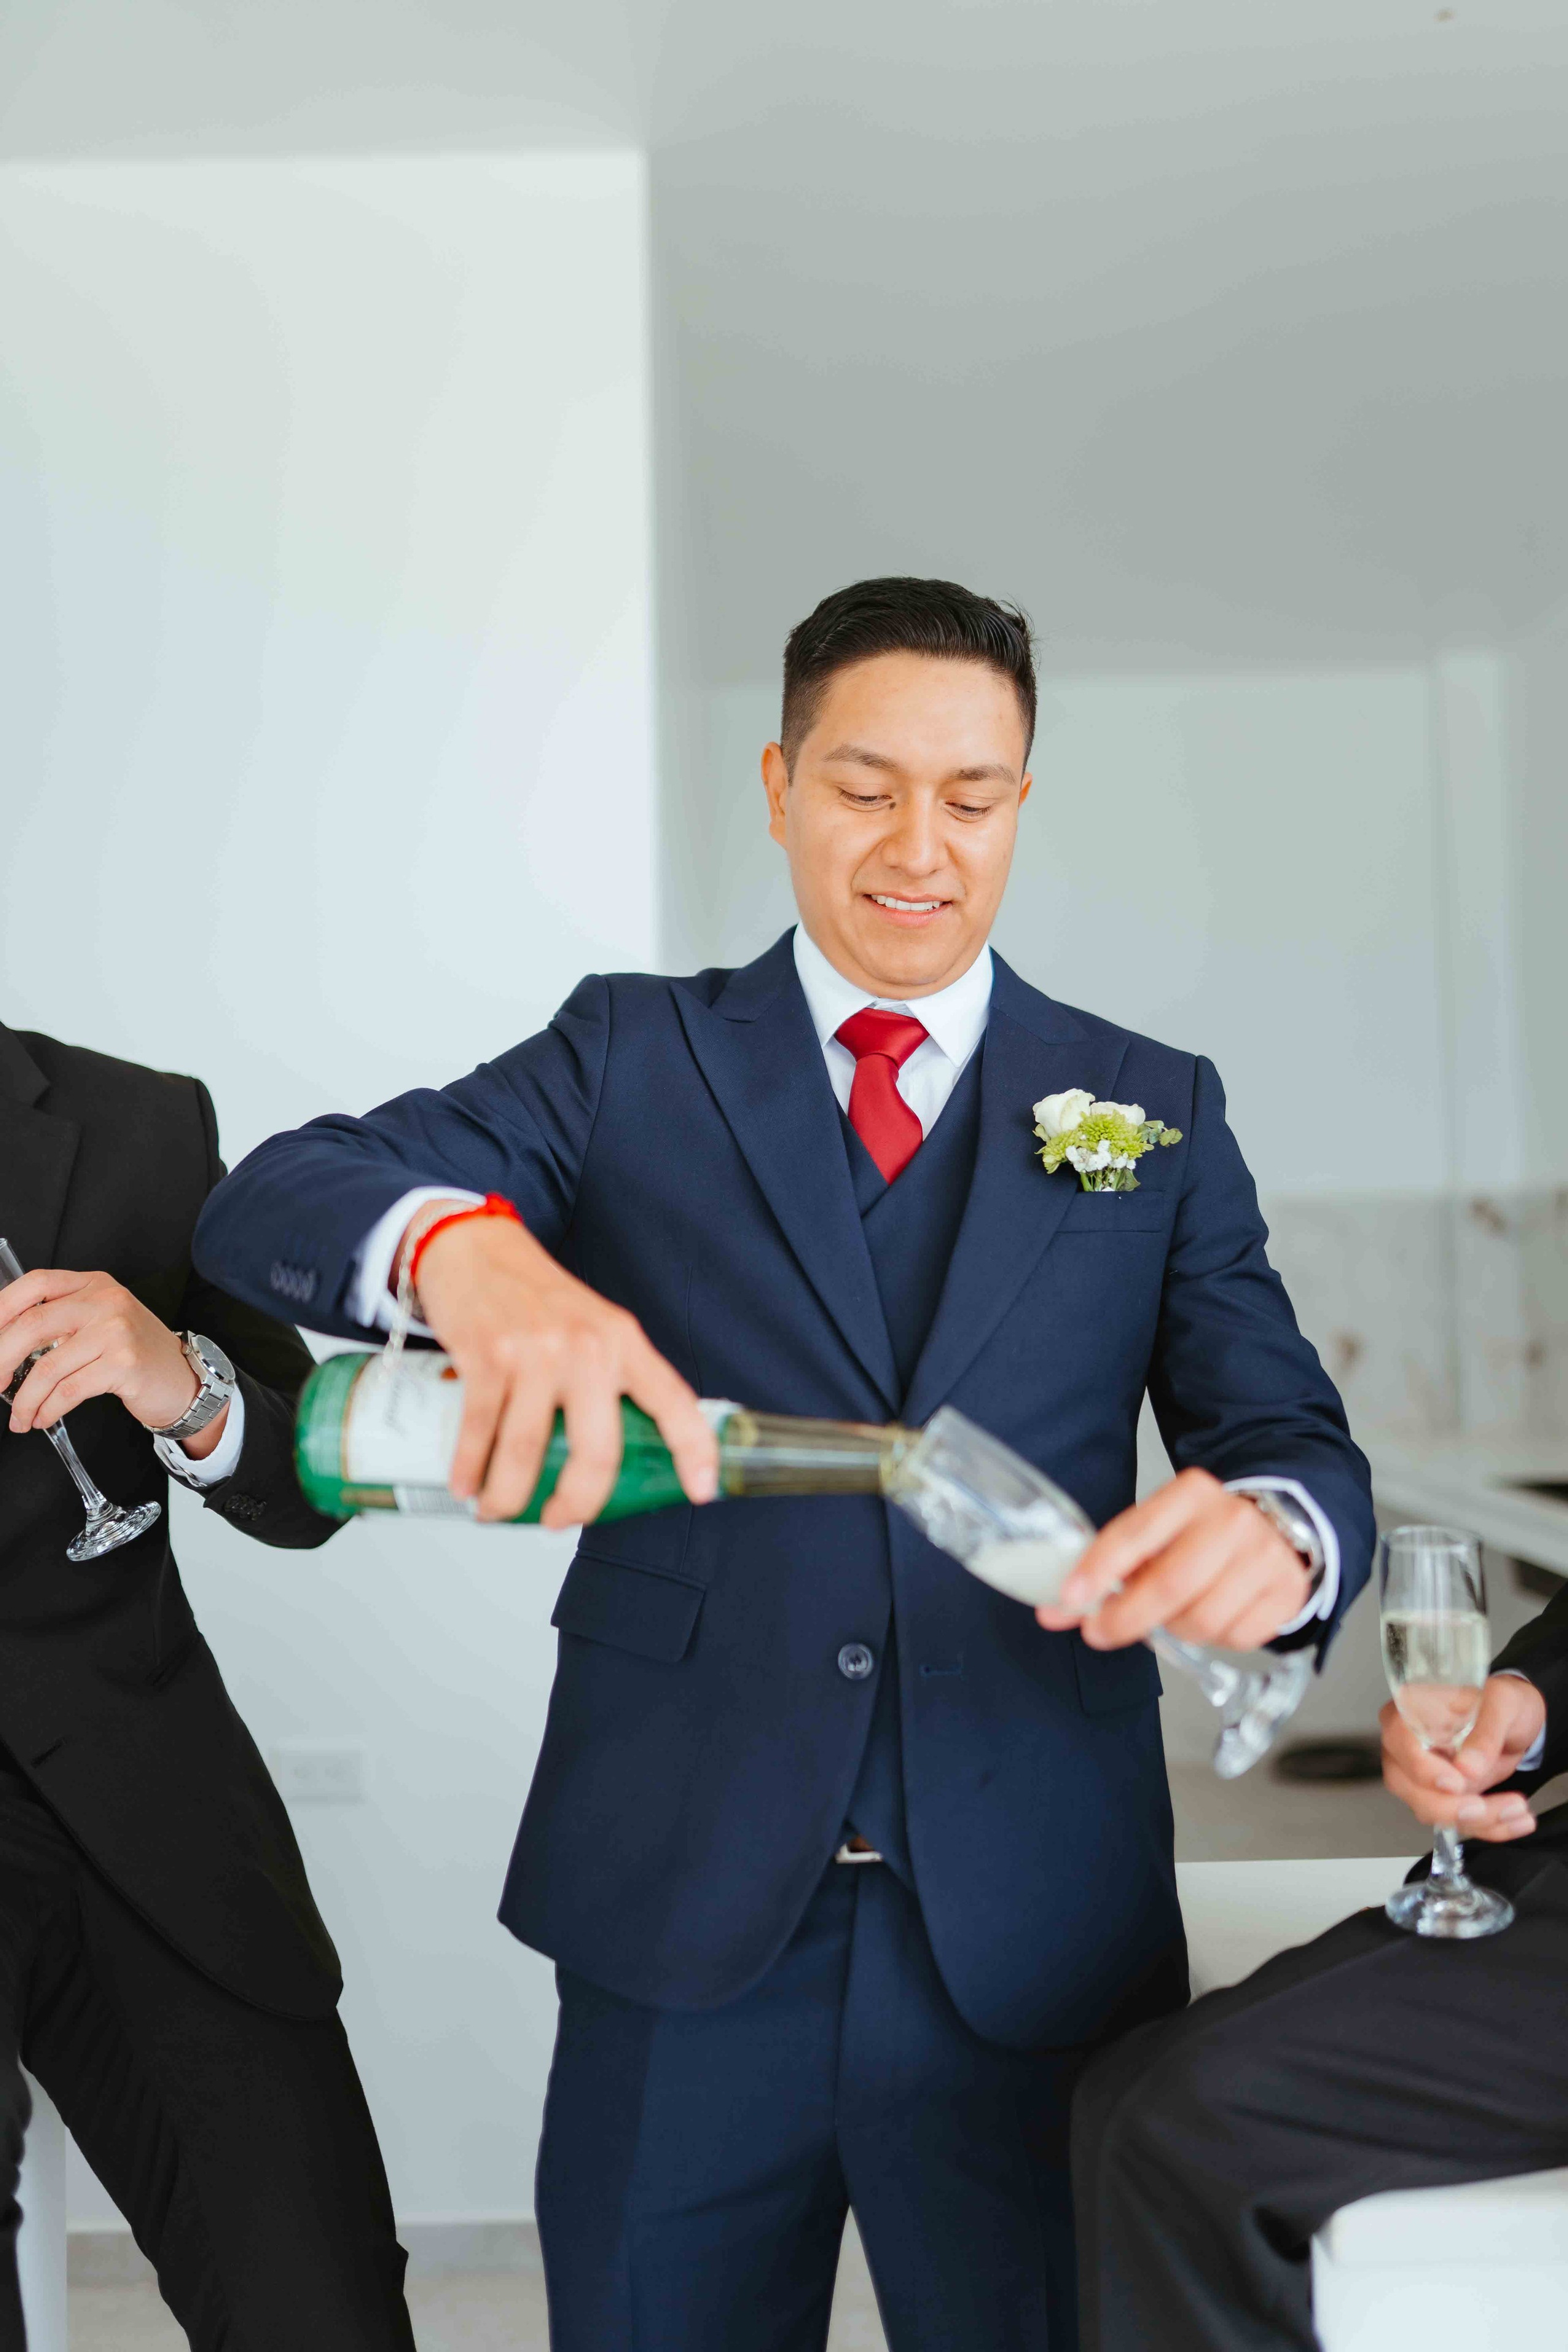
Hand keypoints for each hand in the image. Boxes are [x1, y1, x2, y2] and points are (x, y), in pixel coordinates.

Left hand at [0, 1269, 221, 1453]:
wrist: (184, 1379)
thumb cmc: (135, 1354)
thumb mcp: (100, 1322)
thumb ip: (61, 1322)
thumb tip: (4, 1346)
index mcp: (93, 1285)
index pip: (36, 1284)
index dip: (2, 1308)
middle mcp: (105, 1301)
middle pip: (33, 1324)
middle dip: (1, 1359)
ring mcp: (117, 1331)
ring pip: (49, 1365)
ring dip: (25, 1398)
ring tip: (20, 1416)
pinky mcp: (124, 1364)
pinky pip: (69, 1390)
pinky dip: (48, 1409)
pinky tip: (42, 1418)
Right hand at [409, 1209, 718, 1526]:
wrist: (475, 1248)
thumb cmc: (537, 1297)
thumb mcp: (596, 1326)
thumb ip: (614, 1379)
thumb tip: (621, 1454)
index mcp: (624, 1341)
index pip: (673, 1402)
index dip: (694, 1451)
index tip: (701, 1491)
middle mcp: (587, 1347)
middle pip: (596, 1451)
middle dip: (577, 1503)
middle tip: (561, 1519)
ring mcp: (536, 1353)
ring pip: (527, 1452)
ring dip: (509, 1496)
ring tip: (498, 1511)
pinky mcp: (487, 1356)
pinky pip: (479, 1431)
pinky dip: (469, 1468)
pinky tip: (467, 1485)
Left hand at [1034, 1467, 1310, 1650]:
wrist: (1278, 1527)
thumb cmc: (1202, 1534)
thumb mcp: (1156, 1532)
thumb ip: (1107, 1567)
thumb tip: (1056, 1610)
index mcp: (1191, 1493)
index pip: (1135, 1534)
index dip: (1098, 1570)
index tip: (1070, 1598)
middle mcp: (1231, 1520)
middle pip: (1169, 1585)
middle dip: (1125, 1618)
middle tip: (1099, 1632)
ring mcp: (1265, 1556)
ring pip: (1201, 1620)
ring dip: (1174, 1631)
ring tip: (1169, 1616)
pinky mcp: (1287, 1592)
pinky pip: (1236, 1638)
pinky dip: (1214, 1639)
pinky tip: (1212, 1617)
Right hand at [1380, 1675, 1543, 1842]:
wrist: (1514, 1722)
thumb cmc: (1500, 1702)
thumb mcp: (1503, 1704)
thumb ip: (1485, 1731)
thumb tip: (1468, 1766)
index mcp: (1412, 1709)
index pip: (1399, 1739)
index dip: (1422, 1767)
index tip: (1456, 1783)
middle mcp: (1406, 1744)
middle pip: (1407, 1784)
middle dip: (1449, 1806)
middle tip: (1486, 1807)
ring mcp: (1420, 1776)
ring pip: (1431, 1810)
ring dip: (1477, 1819)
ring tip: (1517, 1810)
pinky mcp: (1440, 1798)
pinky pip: (1456, 1822)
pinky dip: (1489, 1827)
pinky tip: (1516, 1821)